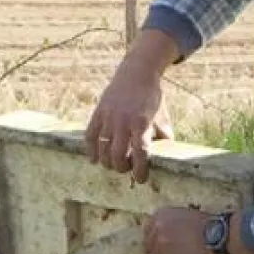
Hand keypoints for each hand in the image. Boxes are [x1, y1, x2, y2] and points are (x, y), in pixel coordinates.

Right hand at [86, 68, 171, 182]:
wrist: (136, 73)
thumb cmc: (152, 98)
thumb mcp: (162, 117)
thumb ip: (162, 137)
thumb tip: (162, 157)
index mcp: (142, 123)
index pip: (140, 153)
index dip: (140, 170)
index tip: (140, 180)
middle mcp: (124, 122)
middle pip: (118, 154)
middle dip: (121, 168)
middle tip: (125, 170)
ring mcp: (109, 117)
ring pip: (102, 148)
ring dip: (107, 162)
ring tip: (112, 165)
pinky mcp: (98, 113)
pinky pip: (90, 136)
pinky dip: (90, 150)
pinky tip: (93, 159)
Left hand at [144, 207, 213, 253]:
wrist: (217, 234)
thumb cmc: (203, 221)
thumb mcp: (180, 213)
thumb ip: (165, 220)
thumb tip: (158, 229)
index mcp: (159, 218)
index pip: (146, 231)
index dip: (152, 236)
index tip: (156, 240)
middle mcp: (157, 233)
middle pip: (148, 246)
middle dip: (156, 248)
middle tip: (166, 251)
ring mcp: (164, 249)